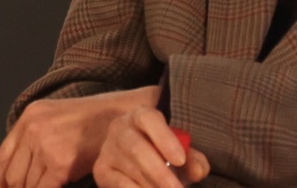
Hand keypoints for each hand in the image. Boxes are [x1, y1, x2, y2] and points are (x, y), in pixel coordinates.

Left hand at [0, 86, 160, 187]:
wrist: (119, 115)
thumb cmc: (93, 119)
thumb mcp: (55, 117)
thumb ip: (35, 136)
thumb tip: (23, 167)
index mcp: (28, 118)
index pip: (3, 155)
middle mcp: (32, 130)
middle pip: (13, 174)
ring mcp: (45, 147)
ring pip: (27, 185)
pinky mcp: (61, 164)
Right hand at [93, 108, 209, 187]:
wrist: (135, 160)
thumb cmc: (165, 156)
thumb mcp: (183, 155)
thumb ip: (194, 161)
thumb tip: (196, 170)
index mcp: (141, 117)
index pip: (148, 119)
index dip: (164, 138)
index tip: (180, 160)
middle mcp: (120, 128)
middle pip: (137, 148)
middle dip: (160, 173)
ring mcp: (108, 149)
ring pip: (130, 170)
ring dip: (152, 187)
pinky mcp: (101, 170)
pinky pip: (119, 184)